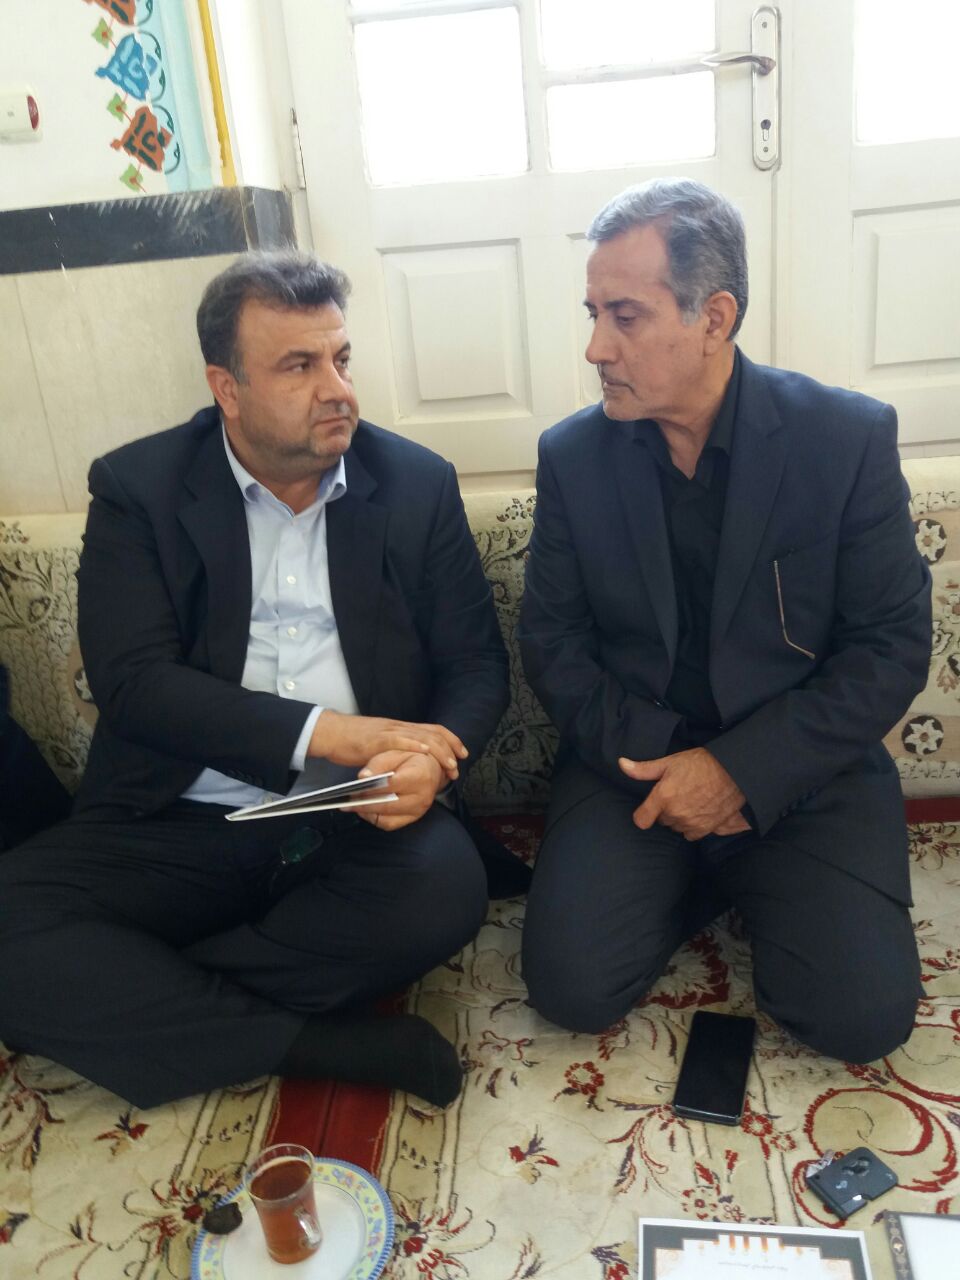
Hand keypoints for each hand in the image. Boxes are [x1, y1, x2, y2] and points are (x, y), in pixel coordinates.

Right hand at [309, 710, 465, 780]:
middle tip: (458, 765)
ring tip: (449, 765)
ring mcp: (389, 732)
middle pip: (433, 733)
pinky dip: (414, 745)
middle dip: (450, 749)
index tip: (462, 754)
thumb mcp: (381, 745)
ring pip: (422, 736)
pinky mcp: (377, 739)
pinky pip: (399, 740)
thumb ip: (395, 750)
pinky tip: (424, 752)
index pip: (433, 730)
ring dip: (439, 751)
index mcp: (401, 729)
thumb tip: (409, 762)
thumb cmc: (353, 741)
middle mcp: (399, 727)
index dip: (451, 741)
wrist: (331, 733)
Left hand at [345, 750, 444, 831]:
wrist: (430, 769)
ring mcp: (418, 810)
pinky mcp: (413, 818)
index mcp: (420, 776)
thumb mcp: (395, 752)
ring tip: (352, 805)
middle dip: (364, 803)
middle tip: (346, 800)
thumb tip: (362, 777)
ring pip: (387, 818)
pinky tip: (365, 810)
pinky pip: (389, 824)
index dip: (370, 788)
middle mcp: (422, 796)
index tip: (353, 788)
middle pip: (387, 804)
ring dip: (367, 813)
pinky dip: (374, 818)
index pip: (391, 785)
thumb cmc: (410, 758)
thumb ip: (378, 763)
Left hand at [619, 747, 747, 840]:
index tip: (647, 809)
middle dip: (666, 810)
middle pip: (662, 821)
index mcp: (663, 797)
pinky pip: (691, 834)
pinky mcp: (706, 829)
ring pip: (676, 827)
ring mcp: (691, 823)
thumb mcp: (670, 762)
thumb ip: (643, 769)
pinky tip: (699, 811)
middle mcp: (675, 814)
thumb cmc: (701, 764)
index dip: (643, 814)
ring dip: (679, 818)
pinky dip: (693, 826)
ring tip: (690, 801)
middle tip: (678, 794)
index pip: (641, 819)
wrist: (734, 772)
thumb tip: (621, 764)